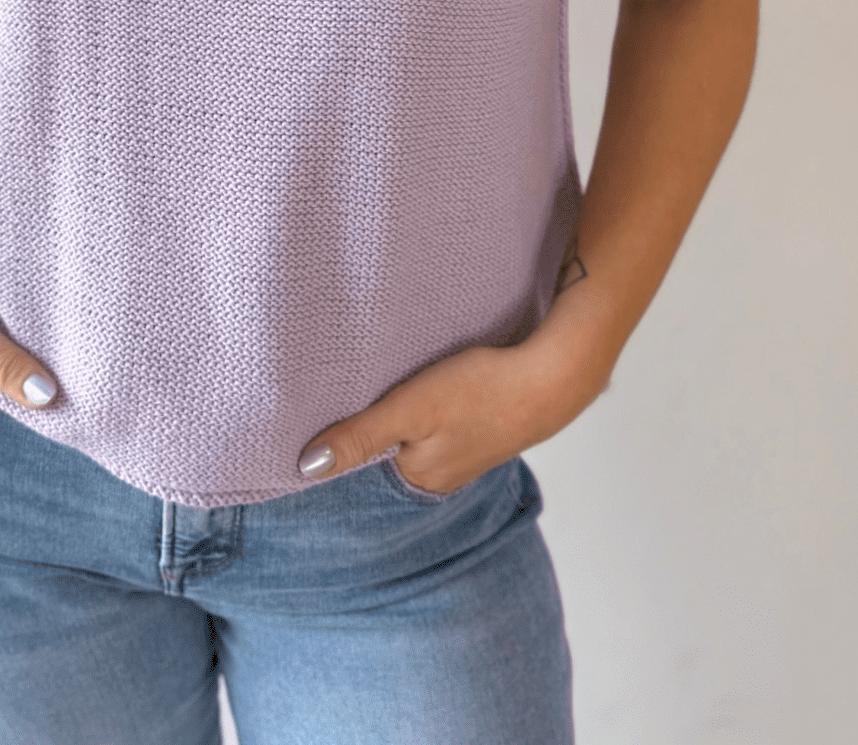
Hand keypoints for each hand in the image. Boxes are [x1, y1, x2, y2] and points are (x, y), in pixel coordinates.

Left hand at [296, 314, 613, 496]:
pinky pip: (439, 424)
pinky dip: (429, 408)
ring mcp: (462, 455)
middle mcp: (438, 477)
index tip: (324, 408)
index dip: (343, 434)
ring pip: (414, 435)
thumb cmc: (481, 390)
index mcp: (418, 478)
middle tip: (357, 385)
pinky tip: (430, 386)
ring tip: (393, 384)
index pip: (361, 463)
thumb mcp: (410, 409)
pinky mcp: (480, 430)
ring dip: (403, 413)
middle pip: (387, 449)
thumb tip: (305, 469)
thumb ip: (359, 437)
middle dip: (372, 423)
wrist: (552, 378)